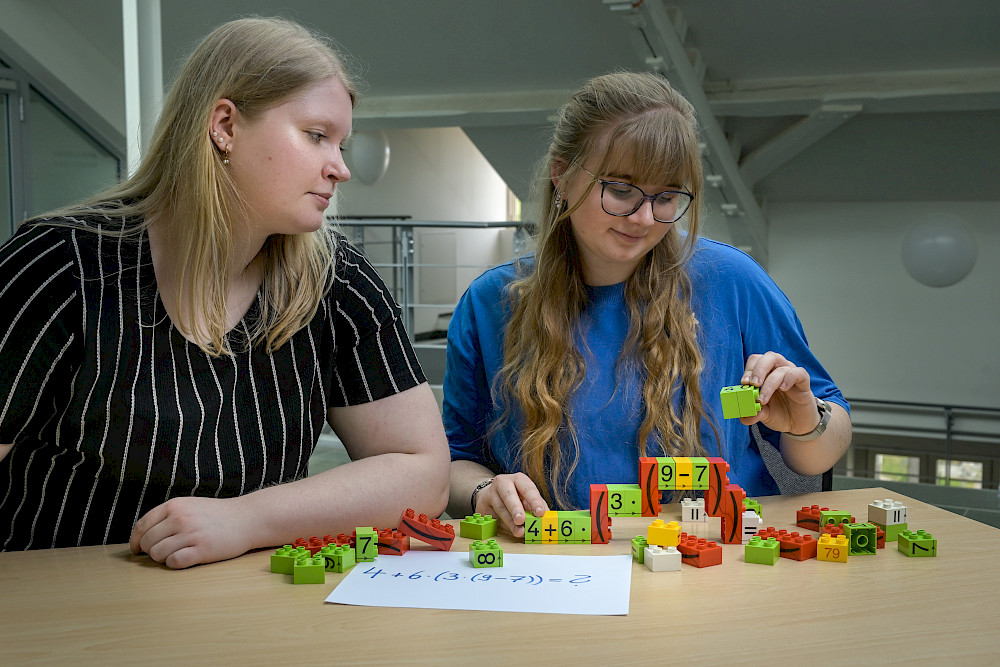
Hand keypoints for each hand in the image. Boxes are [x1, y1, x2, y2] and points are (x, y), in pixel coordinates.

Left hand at [129, 496, 254, 568]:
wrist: (248, 518)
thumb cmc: (218, 515)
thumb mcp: (190, 506)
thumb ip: (168, 516)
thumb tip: (142, 536)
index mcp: (175, 506)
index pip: (142, 526)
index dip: (135, 541)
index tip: (137, 549)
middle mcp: (180, 518)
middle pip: (147, 543)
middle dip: (151, 551)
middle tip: (164, 551)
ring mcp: (191, 534)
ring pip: (158, 554)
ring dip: (164, 558)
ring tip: (178, 553)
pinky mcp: (202, 550)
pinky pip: (174, 563)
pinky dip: (175, 564)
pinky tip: (186, 558)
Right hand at [474, 472, 548, 537]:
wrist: (491, 494)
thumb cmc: (515, 496)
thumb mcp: (527, 497)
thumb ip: (537, 506)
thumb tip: (548, 518)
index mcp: (518, 479)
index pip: (527, 488)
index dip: (534, 501)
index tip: (540, 513)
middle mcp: (503, 483)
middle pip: (509, 495)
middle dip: (516, 508)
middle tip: (522, 520)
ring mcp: (491, 494)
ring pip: (500, 508)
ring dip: (510, 522)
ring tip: (519, 532)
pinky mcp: (483, 506)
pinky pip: (494, 517)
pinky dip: (503, 526)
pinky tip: (510, 531)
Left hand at [740, 351, 819, 434]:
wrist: (798, 424)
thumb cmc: (779, 412)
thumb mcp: (764, 414)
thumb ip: (753, 413)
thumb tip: (743, 417)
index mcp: (766, 372)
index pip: (756, 360)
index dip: (749, 369)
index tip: (744, 383)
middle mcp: (779, 369)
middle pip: (769, 357)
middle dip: (758, 369)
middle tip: (753, 384)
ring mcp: (792, 374)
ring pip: (781, 368)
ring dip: (770, 382)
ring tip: (763, 399)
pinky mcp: (804, 382)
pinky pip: (799, 373)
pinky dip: (789, 379)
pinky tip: (782, 389)